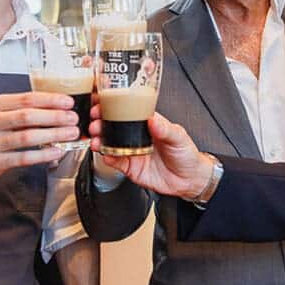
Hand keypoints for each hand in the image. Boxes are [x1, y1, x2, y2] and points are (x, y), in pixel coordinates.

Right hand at [0, 92, 79, 201]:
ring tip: (70, 133)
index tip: (68, 102)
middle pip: (28, 116)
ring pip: (27, 137)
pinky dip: (43, 155)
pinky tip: (57, 151)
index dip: (50, 100)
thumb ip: (20, 108)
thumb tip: (55, 105)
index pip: (26, 98)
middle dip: (54, 117)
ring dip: (53, 135)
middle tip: (72, 118)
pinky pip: (24, 158)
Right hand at [88, 108, 211, 200]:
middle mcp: (138, 136)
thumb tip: (153, 119)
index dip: (114, 107)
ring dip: (100, 139)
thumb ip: (165, 129)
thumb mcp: (179, 137)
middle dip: (101, 123)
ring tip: (96, 139)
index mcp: (148, 124)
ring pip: (111, 143)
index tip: (102, 104)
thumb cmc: (186, 154)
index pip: (128, 111)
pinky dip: (107, 158)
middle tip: (95, 122)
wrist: (188, 180)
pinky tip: (104, 154)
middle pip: (115, 126)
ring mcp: (132, 151)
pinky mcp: (130, 167)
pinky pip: (115, 162)